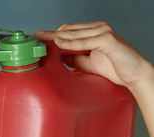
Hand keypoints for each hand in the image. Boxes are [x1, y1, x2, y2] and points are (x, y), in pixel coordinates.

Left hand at [35, 22, 151, 92]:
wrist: (133, 74)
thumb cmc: (114, 68)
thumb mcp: (88, 64)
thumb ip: (74, 58)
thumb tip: (59, 57)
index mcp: (93, 32)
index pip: (69, 30)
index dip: (53, 34)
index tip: (39, 38)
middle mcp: (97, 28)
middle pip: (69, 29)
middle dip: (51, 34)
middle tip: (36, 38)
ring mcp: (102, 32)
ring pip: (75, 34)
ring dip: (58, 38)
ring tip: (43, 41)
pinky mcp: (107, 39)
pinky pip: (84, 42)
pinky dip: (71, 43)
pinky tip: (59, 44)